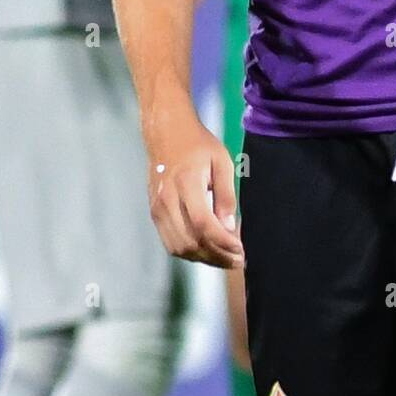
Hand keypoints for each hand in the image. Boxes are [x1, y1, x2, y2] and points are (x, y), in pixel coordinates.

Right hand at [147, 99, 243, 270]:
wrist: (166, 134)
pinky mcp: (154, 214)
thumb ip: (226, 196)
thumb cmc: (199, 145)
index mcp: (186, 182)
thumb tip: (230, 229)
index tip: (240, 250)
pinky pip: (171, 243)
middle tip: (237, 260)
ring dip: (204, 259)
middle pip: (190, 241)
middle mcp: (167, 199)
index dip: (222, 242)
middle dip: (216, 256)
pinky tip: (207, 250)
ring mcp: (157, 208)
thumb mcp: (221, 162)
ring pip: (179, 248)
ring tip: (225, 258)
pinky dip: (190, 252)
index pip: (203, 223)